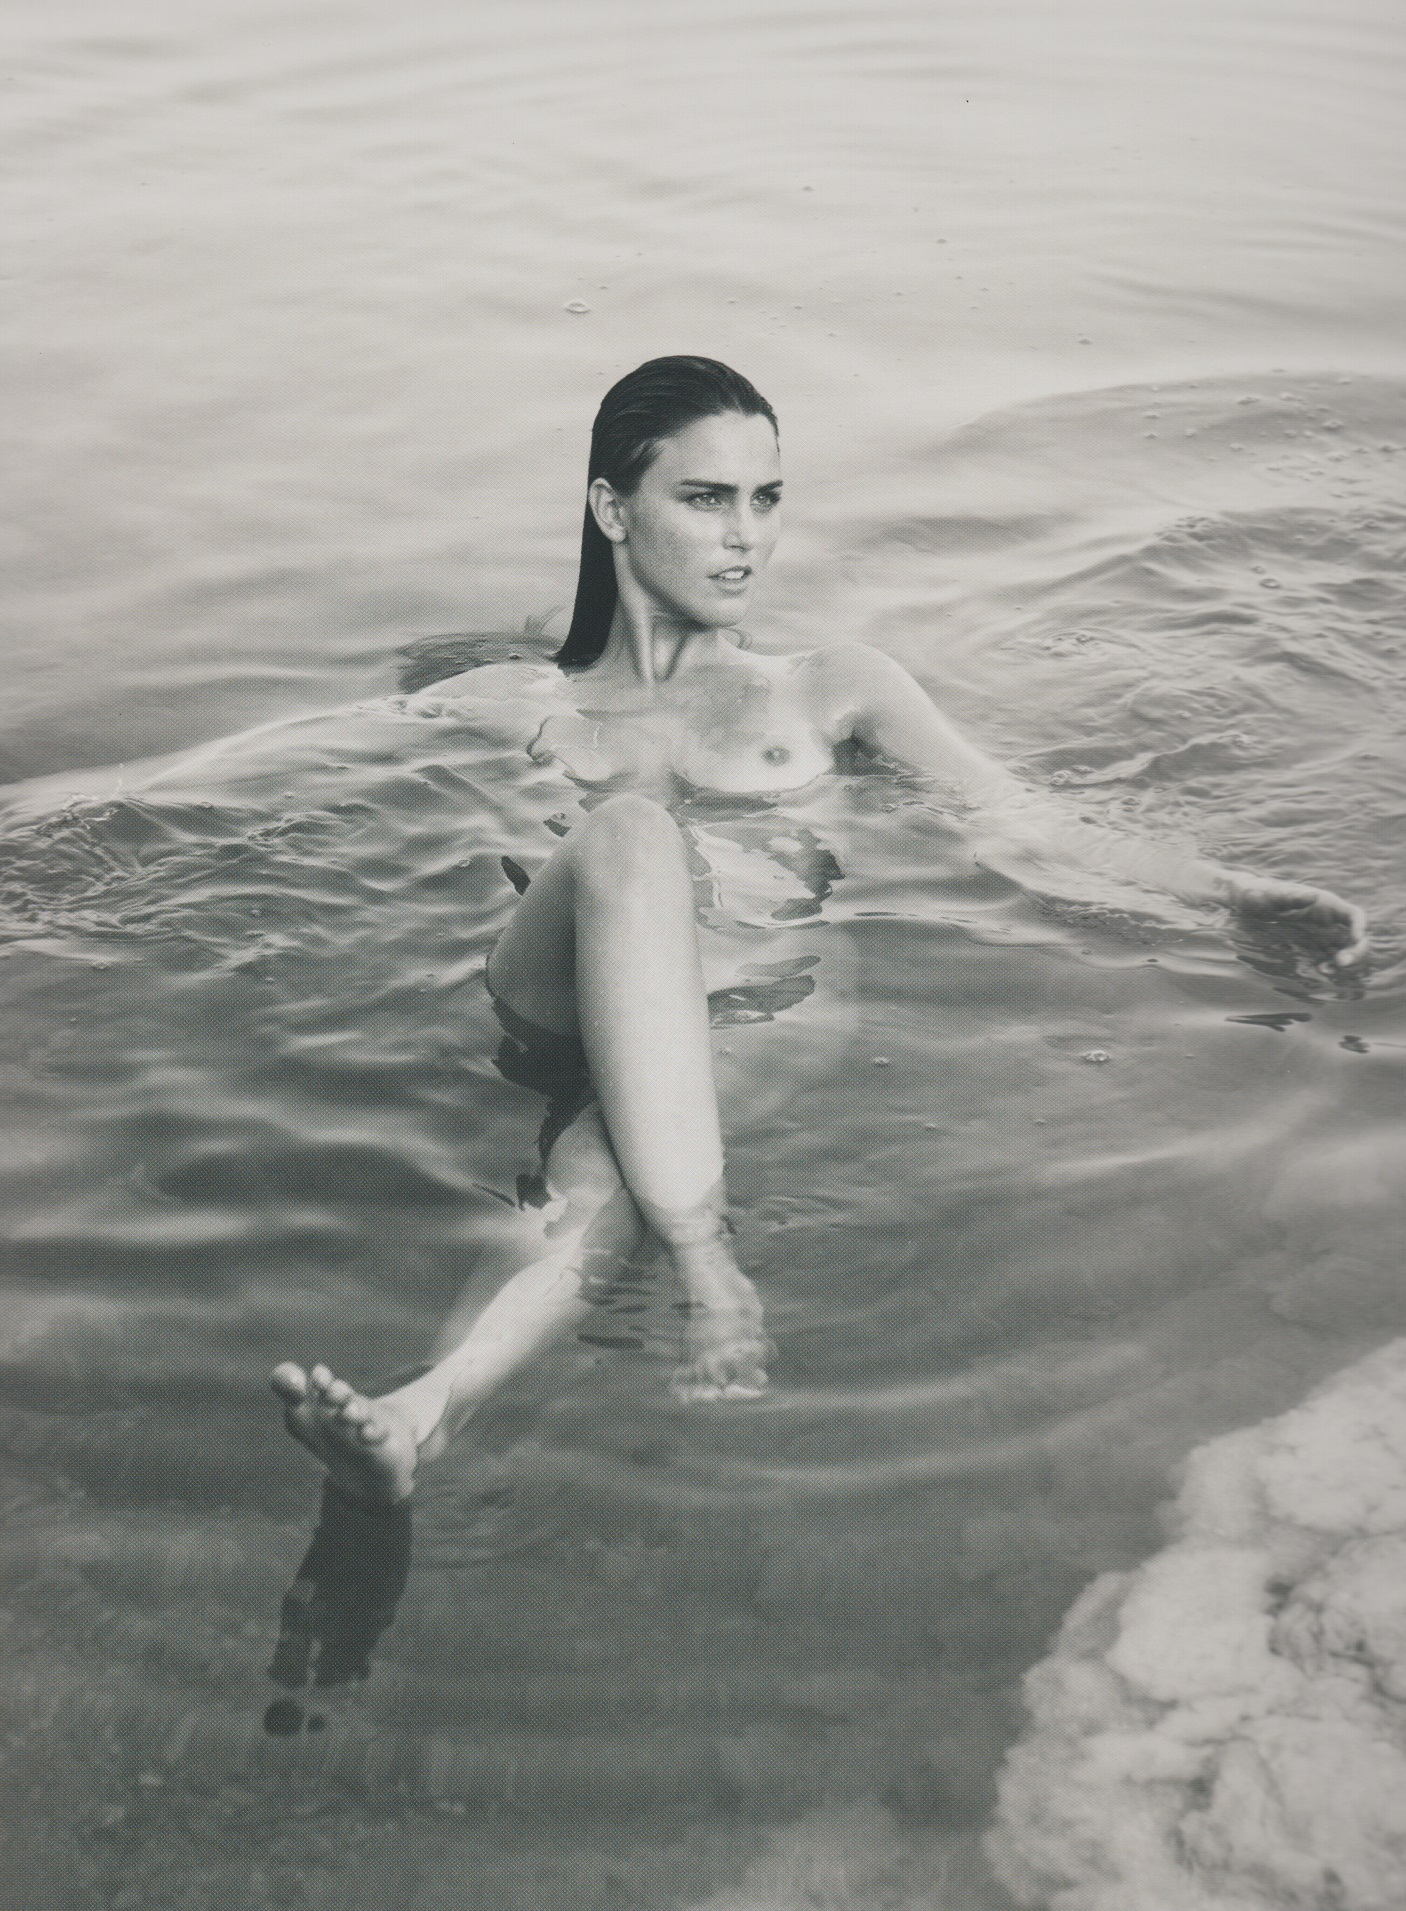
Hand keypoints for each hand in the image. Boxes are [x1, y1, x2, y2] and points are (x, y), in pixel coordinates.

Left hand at [1223, 875, 1369, 968]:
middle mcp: (1327, 920)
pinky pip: (1326, 959)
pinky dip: (1327, 966)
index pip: (1354, 915)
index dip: (1360, 927)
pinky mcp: (1309, 947)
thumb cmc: (1258, 894)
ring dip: (1341, 963)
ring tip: (1324, 970)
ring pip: (1342, 951)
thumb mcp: (1272, 895)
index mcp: (1325, 904)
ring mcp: (1319, 935)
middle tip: (1339, 963)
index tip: (1355, 941)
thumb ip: (1290, 897)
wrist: (1243, 905)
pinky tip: (1317, 970)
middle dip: (1354, 952)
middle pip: (1354, 938)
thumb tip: (1312, 896)